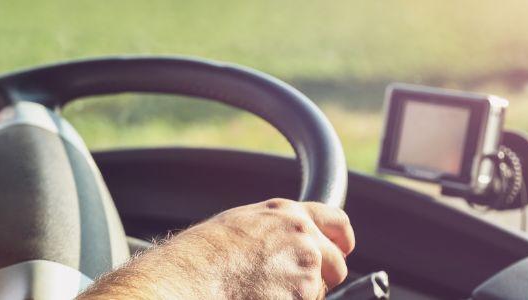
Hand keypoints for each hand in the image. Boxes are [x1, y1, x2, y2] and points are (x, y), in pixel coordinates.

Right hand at [80, 199, 354, 298]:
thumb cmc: (199, 257)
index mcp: (285, 214)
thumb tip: (282, 244)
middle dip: (320, 278)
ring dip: (299, 296)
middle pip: (335, 264)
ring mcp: (306, 268)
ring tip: (261, 294)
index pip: (336, 223)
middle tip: (286, 287)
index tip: (340, 250)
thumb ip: (273, 230)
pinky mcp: (304, 296)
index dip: (339, 241)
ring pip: (320, 291)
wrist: (187, 281)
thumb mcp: (238, 226)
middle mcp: (302, 236)